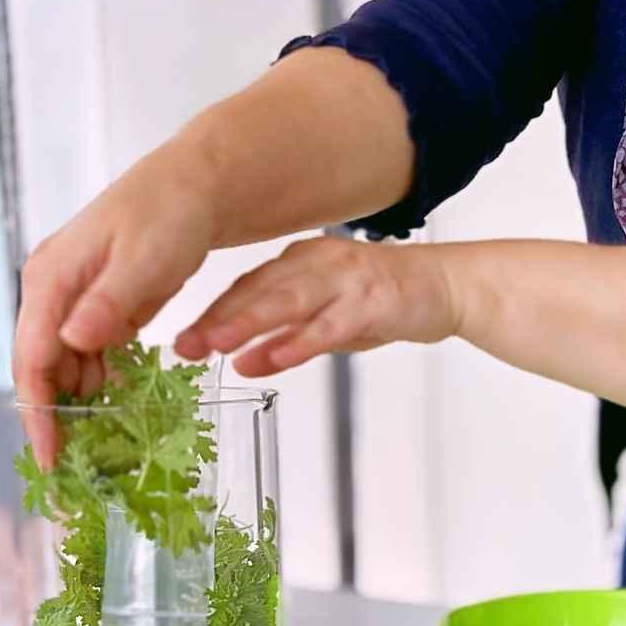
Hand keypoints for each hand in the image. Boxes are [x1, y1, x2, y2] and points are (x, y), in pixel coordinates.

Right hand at [12, 143, 217, 465]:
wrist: (195, 188)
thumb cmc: (168, 214)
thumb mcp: (143, 260)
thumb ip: (107, 303)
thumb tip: (70, 340)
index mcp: (51, 280)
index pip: (32, 359)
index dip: (38, 414)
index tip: (50, 459)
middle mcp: (54, 293)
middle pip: (44, 372)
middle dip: (57, 423)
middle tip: (77, 473)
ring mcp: (76, 303)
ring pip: (69, 370)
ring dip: (83, 410)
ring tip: (103, 455)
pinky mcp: (102, 311)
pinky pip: (94, 360)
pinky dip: (106, 388)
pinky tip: (122, 415)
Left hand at [173, 236, 461, 375]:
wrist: (445, 286)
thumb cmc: (384, 303)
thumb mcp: (328, 324)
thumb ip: (286, 339)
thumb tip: (242, 362)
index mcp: (301, 263)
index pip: (246, 287)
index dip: (212, 313)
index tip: (180, 339)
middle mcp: (318, 265)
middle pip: (258, 292)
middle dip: (217, 320)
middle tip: (184, 345)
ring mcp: (345, 281)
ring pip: (287, 302)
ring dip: (248, 324)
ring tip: (217, 346)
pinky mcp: (371, 302)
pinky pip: (329, 324)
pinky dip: (299, 341)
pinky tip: (274, 357)